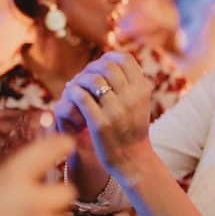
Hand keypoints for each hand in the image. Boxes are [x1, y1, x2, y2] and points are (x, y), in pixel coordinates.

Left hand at [55, 51, 152, 177]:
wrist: (131, 158)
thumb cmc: (131, 126)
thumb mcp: (139, 101)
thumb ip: (129, 80)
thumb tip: (110, 57)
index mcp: (143, 89)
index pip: (124, 59)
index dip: (107, 59)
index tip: (99, 68)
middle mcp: (132, 98)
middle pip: (107, 67)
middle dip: (91, 68)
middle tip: (83, 78)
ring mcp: (117, 111)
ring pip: (93, 80)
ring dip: (79, 80)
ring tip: (75, 86)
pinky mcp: (100, 124)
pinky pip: (81, 97)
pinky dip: (73, 92)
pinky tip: (72, 96)